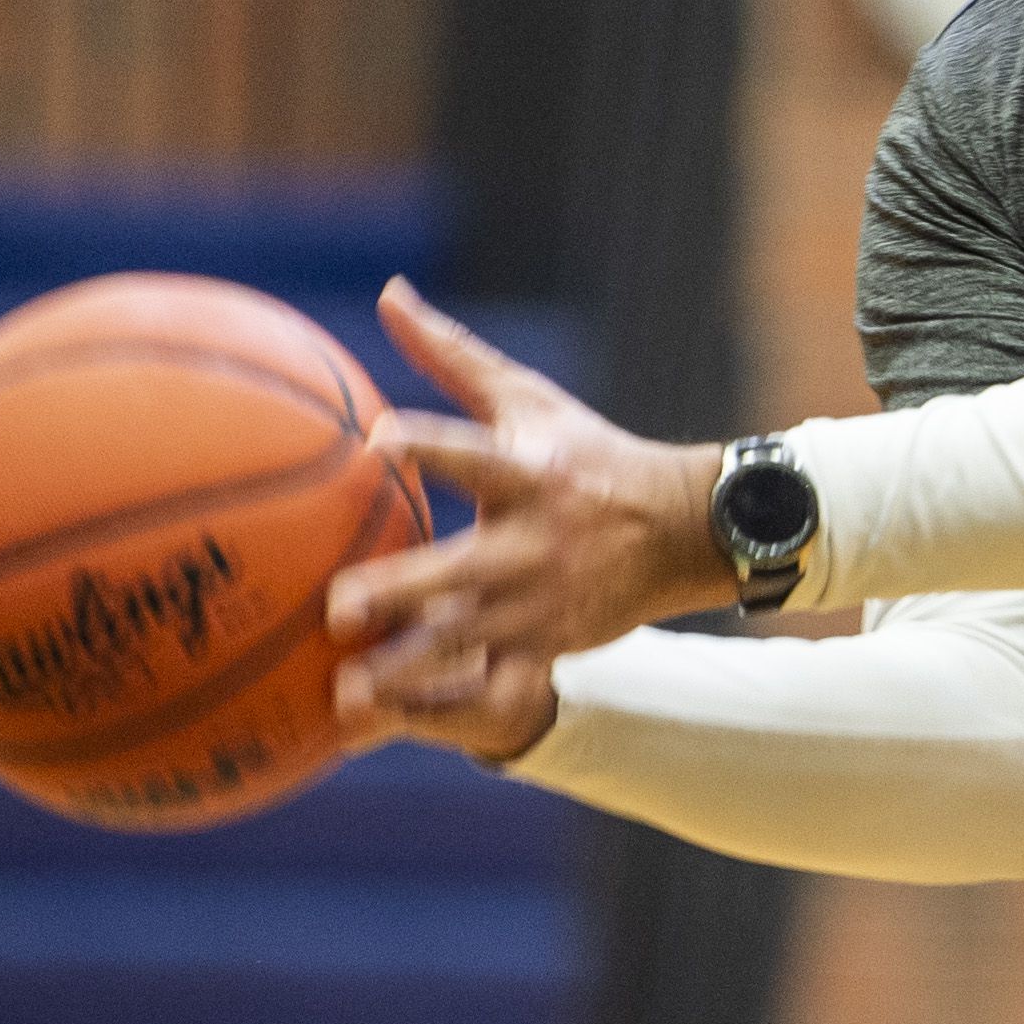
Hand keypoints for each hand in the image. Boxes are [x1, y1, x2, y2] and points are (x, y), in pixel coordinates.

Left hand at [330, 278, 732, 759]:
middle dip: (403, 592)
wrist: (683, 532)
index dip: (428, 446)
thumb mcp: (530, 401)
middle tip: (340, 608)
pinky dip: (429, 707)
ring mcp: (540, 602)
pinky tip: (366, 731)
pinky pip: (485, 685)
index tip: (378, 441)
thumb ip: (453, 355)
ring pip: (466, 642)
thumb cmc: (587, 456)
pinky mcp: (547, 646)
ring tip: (346, 695)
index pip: (473, 454)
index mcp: (527, 475)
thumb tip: (390, 292)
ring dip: (405, 670)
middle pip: (461, 571)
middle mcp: (532, 543)